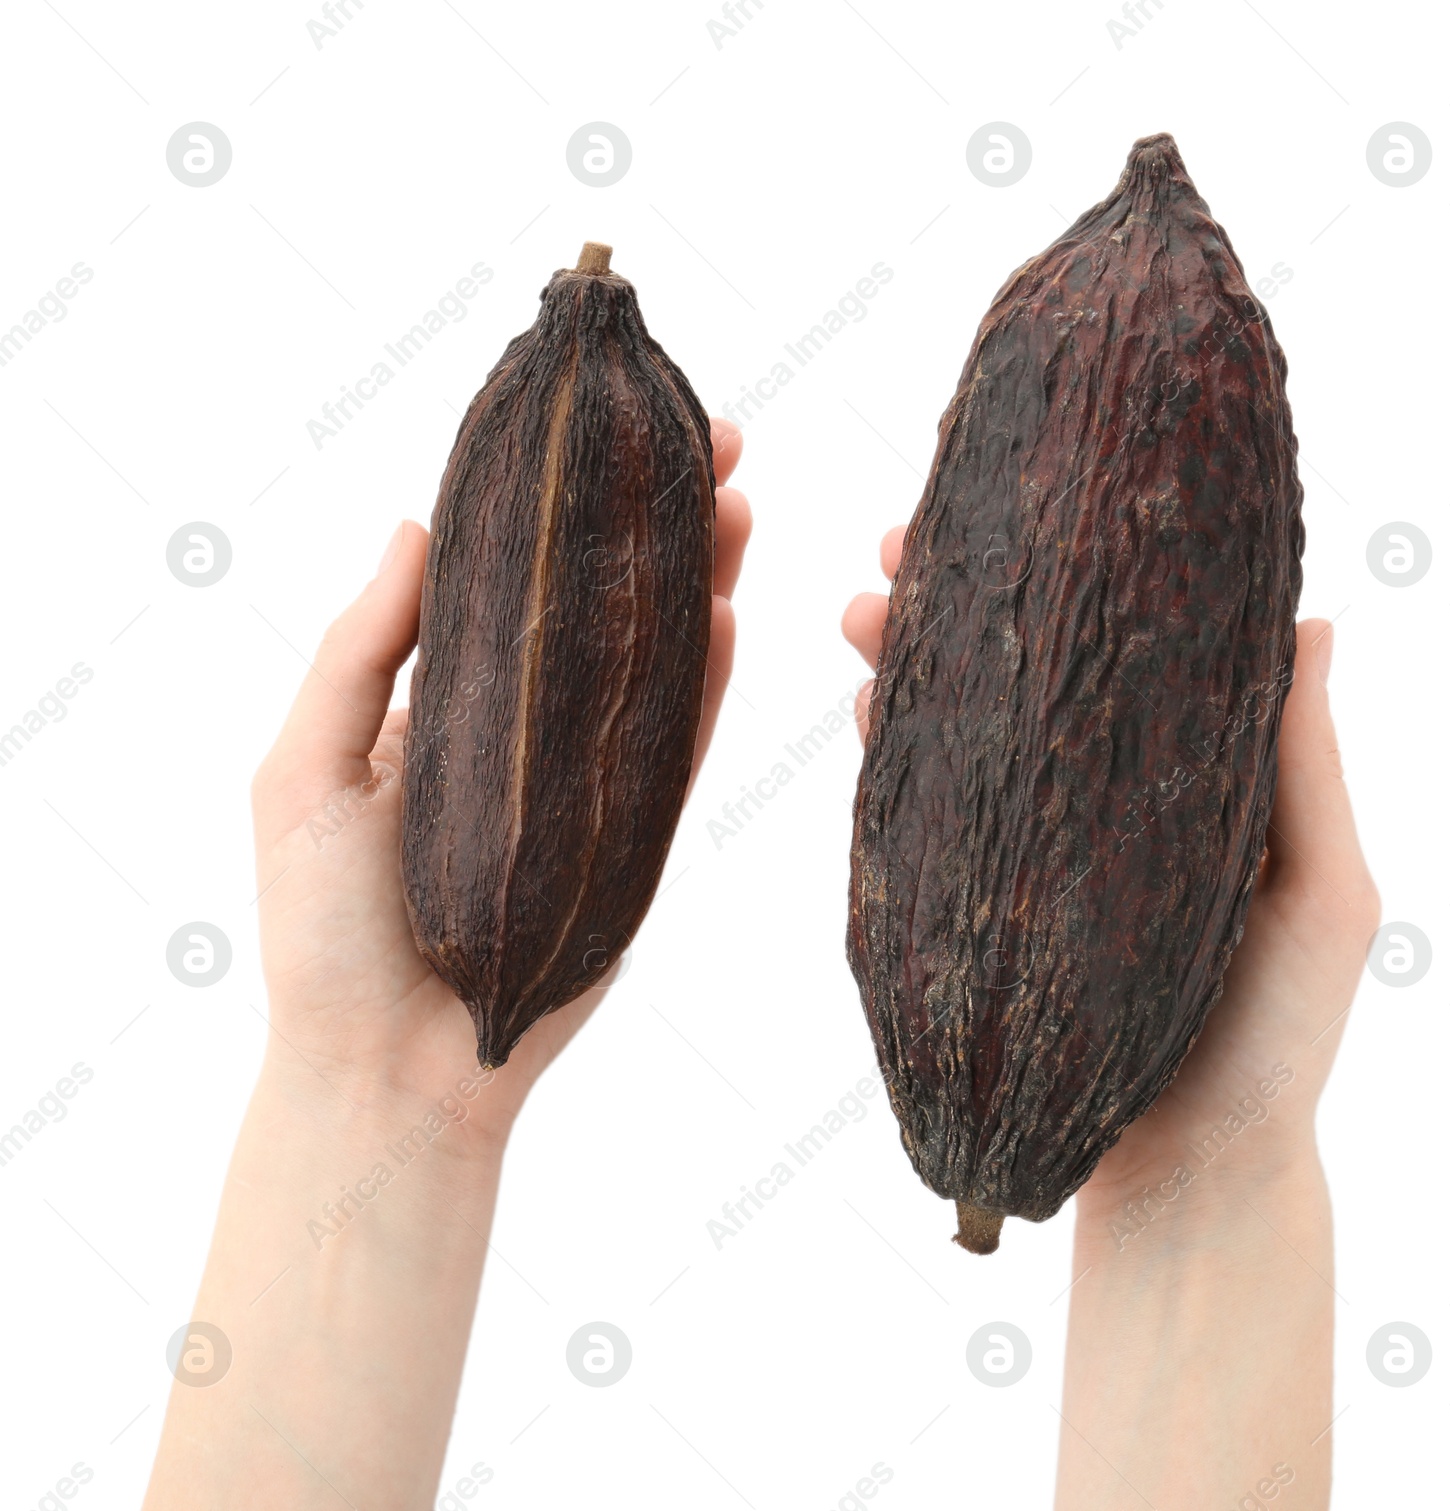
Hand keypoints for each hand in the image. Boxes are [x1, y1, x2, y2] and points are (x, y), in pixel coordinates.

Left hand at [250, 420, 750, 1145]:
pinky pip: (677, 750)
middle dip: (653, 520)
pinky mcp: (633, 840)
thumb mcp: (302, 772)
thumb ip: (360, 652)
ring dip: (695, 583)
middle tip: (709, 444)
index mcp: (441, 701)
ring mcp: (586, 782)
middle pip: (600, 605)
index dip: (557, 500)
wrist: (393, 1073)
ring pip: (651, 664)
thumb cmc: (323, 932)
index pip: (511, 576)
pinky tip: (730, 614)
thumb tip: (417, 525)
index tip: (598, 427)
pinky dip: (707, 685)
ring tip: (734, 504)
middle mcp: (523, 727)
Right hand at [842, 525, 1379, 1212]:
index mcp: (1184, 774)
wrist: (1187, 1176)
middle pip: (1022, 667)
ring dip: (909, 659)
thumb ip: (1306, 769)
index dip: (1072, 566)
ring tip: (862, 611)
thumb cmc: (1278, 1042)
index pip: (1123, 642)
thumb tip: (1316, 619)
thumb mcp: (1322, 898)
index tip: (1022, 497)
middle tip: (898, 538)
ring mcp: (1030, 845)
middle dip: (959, 595)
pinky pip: (924, 810)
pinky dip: (894, 750)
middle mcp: (1099, 793)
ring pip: (962, 724)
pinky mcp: (975, 901)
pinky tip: (864, 707)